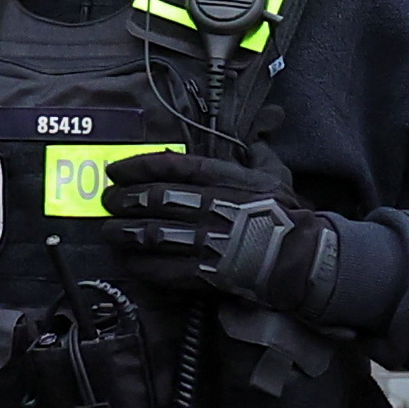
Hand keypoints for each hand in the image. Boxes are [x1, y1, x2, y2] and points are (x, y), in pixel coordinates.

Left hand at [96, 153, 363, 324]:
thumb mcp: (276, 173)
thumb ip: (257, 153)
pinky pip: (165, 270)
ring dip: (125, 232)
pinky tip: (129, 262)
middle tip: (107, 200)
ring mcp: (207, 242)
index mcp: (226, 181)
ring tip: (109, 231)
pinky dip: (143, 266)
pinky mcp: (206, 274)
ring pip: (153, 235)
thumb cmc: (287, 214)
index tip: (116, 169)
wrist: (301, 258)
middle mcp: (212, 208)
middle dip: (124, 200)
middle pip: (155, 200)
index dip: (138, 166)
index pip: (172, 167)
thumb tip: (255, 133)